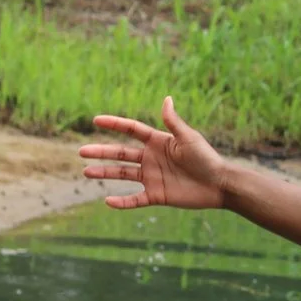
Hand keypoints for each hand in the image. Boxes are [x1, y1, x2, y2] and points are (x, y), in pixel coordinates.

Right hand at [78, 96, 231, 210]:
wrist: (219, 184)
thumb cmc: (206, 158)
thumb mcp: (189, 138)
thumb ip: (173, 122)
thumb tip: (166, 98)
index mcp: (158, 142)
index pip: (131, 130)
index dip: (114, 124)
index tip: (96, 120)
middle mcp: (151, 158)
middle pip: (120, 153)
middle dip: (101, 152)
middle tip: (81, 152)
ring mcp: (152, 177)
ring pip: (123, 174)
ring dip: (104, 173)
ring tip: (86, 172)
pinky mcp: (157, 195)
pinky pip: (135, 199)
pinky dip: (122, 202)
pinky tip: (108, 201)